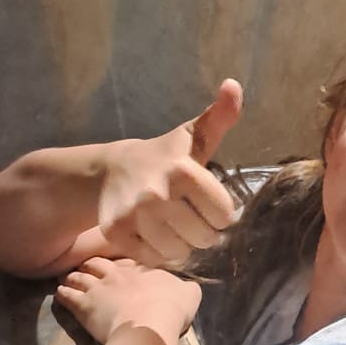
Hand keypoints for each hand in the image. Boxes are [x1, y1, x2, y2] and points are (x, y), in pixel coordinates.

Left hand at [56, 258, 201, 344]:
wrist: (150, 322)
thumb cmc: (172, 307)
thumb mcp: (189, 294)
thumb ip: (186, 288)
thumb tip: (188, 287)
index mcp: (141, 269)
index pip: (125, 261)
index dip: (119, 263)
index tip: (116, 265)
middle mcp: (116, 274)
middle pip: (97, 264)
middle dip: (90, 265)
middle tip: (85, 267)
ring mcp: (98, 288)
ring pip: (79, 277)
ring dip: (72, 277)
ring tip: (66, 278)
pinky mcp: (84, 306)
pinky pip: (68, 297)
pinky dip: (62, 294)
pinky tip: (58, 293)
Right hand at [95, 79, 242, 267]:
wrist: (112, 170)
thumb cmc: (165, 156)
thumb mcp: (193, 135)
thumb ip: (220, 116)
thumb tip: (233, 84)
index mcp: (182, 170)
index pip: (224, 215)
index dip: (221, 213)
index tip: (210, 203)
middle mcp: (157, 193)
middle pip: (203, 238)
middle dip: (202, 232)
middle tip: (191, 217)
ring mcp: (134, 215)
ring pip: (179, 252)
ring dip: (181, 245)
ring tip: (174, 227)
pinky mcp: (117, 233)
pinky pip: (153, 259)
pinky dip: (158, 253)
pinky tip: (154, 235)